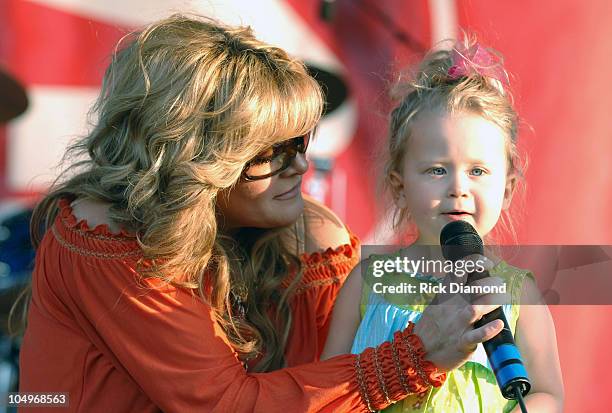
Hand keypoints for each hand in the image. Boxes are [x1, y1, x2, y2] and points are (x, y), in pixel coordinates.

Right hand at [413, 255, 505, 371]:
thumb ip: (448, 293)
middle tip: (500, 284)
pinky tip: (498, 324)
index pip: (458, 271)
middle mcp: (452, 307)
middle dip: (492, 282)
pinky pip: (477, 335)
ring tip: (504, 297)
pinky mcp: (462, 342)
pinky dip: (489, 330)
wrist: (418, 354)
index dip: (475, 262)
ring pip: (477, 308)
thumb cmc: (429, 329)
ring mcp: (457, 325)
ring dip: (493, 301)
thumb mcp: (434, 305)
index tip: (487, 264)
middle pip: (474, 287)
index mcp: (445, 296)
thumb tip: (461, 280)